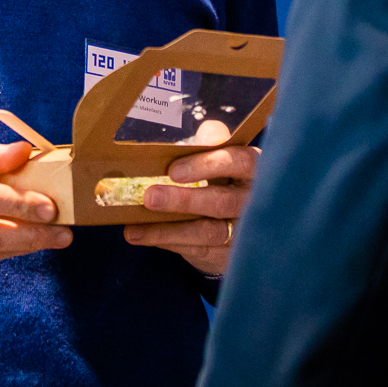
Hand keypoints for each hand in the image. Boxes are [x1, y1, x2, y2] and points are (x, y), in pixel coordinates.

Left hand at [123, 144, 259, 275]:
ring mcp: (243, 231)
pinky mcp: (229, 254)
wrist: (240, 217)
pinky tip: (141, 236)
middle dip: (184, 201)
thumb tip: (205, 132)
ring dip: (168, 230)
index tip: (173, 170)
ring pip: (208, 232)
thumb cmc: (225, 175)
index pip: (238, 162)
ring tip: (134, 229)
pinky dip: (167, 242)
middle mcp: (253, 201)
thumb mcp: (222, 155)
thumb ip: (212, 143)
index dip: (207, 165)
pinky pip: (198, 249)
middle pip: (222, 202)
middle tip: (150, 197)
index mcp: (253, 168)